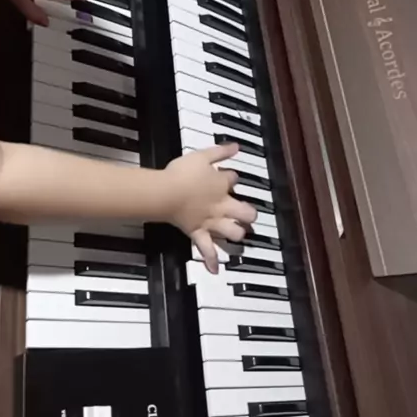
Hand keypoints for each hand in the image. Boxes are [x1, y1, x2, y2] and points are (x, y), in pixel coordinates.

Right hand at [164, 143, 256, 273]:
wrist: (168, 193)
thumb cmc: (183, 173)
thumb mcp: (202, 155)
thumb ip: (220, 152)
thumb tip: (236, 146)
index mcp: (221, 185)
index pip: (233, 179)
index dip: (232, 177)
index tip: (228, 175)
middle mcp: (221, 206)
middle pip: (244, 212)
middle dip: (248, 213)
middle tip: (248, 213)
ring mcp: (210, 222)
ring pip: (232, 232)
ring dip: (236, 234)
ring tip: (237, 235)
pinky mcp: (197, 233)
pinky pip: (205, 249)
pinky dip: (210, 260)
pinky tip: (214, 270)